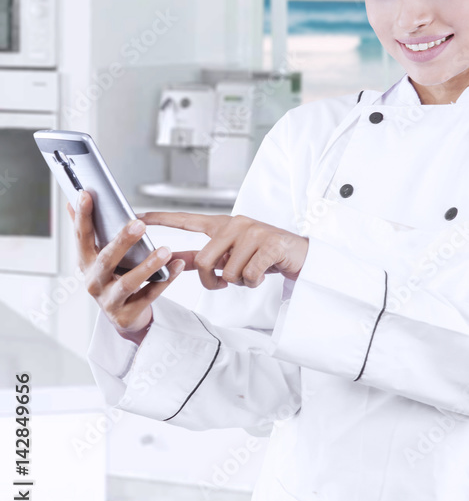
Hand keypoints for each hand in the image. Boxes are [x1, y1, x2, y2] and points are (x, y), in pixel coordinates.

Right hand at [67, 191, 185, 343]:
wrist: (123, 316)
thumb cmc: (111, 279)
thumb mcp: (96, 257)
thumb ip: (87, 230)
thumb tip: (73, 200)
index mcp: (85, 263)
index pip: (81, 237)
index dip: (82, 216)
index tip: (86, 194)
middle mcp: (93, 282)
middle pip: (106, 260)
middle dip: (122, 242)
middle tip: (138, 224)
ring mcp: (109, 300)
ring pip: (128, 282)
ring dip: (148, 265)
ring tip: (165, 251)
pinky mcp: (126, 315)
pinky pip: (149, 295)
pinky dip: (164, 280)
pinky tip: (176, 266)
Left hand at [134, 211, 309, 289]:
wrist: (301, 254)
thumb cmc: (264, 255)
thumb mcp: (233, 252)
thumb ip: (208, 255)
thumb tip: (177, 262)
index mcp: (223, 224)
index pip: (186, 220)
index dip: (160, 219)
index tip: (136, 217)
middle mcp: (235, 224)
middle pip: (205, 260)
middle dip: (213, 281)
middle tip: (226, 283)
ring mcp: (253, 232)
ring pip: (227, 272)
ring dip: (238, 282)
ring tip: (251, 273)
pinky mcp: (269, 245)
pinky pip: (248, 276)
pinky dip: (254, 283)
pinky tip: (263, 273)